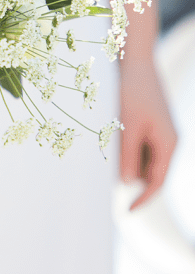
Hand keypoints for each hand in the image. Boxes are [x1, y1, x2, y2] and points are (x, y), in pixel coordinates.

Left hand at [119, 57, 176, 209]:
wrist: (136, 61)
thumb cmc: (132, 91)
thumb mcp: (127, 125)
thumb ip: (128, 155)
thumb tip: (128, 184)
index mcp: (168, 144)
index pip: (157, 183)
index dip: (142, 200)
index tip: (126, 212)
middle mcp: (168, 142)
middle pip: (150, 174)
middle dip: (130, 177)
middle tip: (105, 170)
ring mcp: (161, 134)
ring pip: (143, 161)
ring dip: (127, 162)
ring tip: (108, 146)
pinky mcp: (151, 126)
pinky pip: (140, 148)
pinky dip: (127, 150)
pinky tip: (112, 139)